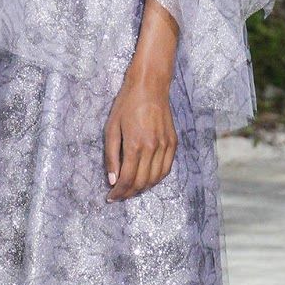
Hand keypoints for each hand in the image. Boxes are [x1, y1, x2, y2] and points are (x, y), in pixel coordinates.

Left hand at [103, 72, 177, 201]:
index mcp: (135, 145)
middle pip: (142, 182)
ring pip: (156, 178)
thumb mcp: (111, 129)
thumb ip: (111, 156)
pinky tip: (147, 179)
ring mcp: (165, 146)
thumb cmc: (126, 105)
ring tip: (131, 190)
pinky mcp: (173, 143)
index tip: (111, 197)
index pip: (127, 179)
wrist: (149, 87)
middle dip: (129, 193)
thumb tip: (112, 180)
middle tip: (119, 196)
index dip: (118, 192)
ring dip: (143, 188)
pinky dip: (157, 179)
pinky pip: (166, 169)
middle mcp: (153, 148)